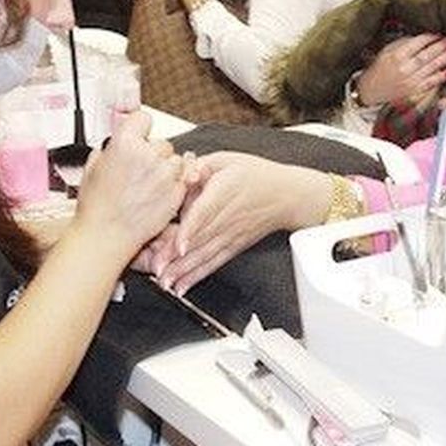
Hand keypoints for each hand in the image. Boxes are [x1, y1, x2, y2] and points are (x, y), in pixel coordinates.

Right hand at [72, 111, 190, 259]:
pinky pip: (182, 181)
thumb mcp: (92, 168)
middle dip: (154, 154)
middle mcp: (148, 156)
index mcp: (125, 144)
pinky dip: (173, 187)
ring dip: (166, 170)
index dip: (140, 128)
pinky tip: (155, 197)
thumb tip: (114, 144)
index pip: (143, 118)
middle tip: (140, 171)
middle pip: (162, 143)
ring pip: (176, 161)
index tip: (139, 135)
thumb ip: (108, 150)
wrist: (105, 235)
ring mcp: (164, 175)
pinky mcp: (176, 194)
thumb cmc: (96, 207)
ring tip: (148, 186)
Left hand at [147, 151, 329, 293]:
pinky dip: (198, 276)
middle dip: (177, 257)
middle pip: (200, 239)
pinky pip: (214, 262)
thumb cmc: (257, 175)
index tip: (179, 246)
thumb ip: (202, 166)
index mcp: (224, 192)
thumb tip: (185, 175)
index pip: (206, 212)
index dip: (192, 229)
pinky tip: (183, 285)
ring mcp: (231, 235)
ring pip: (205, 255)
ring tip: (166, 282)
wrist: (287, 196)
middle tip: (157, 269)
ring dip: (184, 271)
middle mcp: (227, 217)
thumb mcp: (227, 159)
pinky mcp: (234, 246)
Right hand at [356, 33, 445, 107]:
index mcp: (396, 56)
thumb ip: (402, 43)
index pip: (417, 43)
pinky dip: (440, 76)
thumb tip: (420, 37)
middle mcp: (404, 68)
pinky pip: (430, 83)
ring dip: (444, 59)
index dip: (430, 37)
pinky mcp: (414, 92)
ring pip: (431, 67)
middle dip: (441, 47)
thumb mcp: (386, 51)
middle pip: (427, 55)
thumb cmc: (378, 70)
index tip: (438, 34)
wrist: (370, 91)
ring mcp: (410, 81)